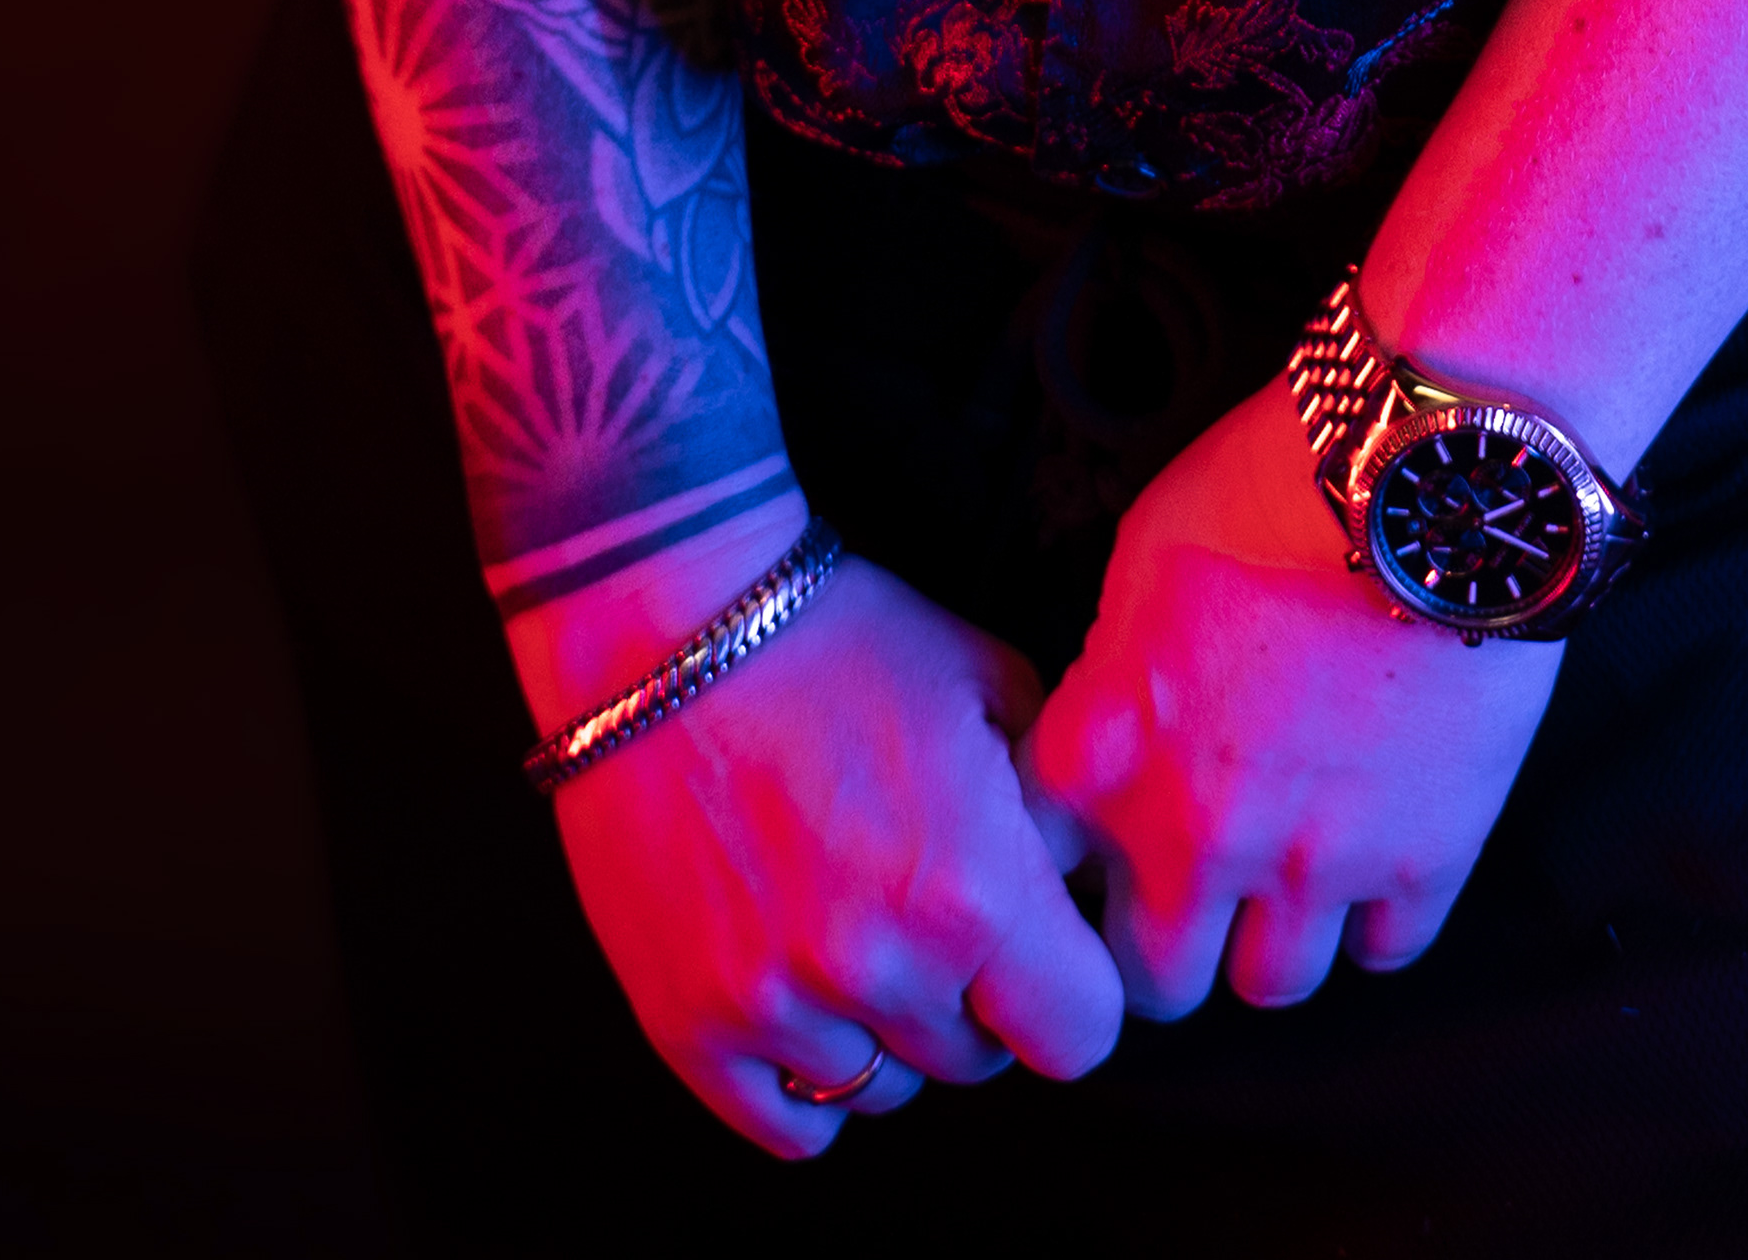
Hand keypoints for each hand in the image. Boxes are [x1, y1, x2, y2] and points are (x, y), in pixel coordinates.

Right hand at [538, 548, 1125, 1156]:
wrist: (664, 625)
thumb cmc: (838, 638)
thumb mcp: (986, 681)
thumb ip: (1050, 802)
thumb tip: (1083, 883)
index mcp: (974, 888)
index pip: (1079, 1034)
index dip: (1067, 988)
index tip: (1039, 948)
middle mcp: (882, 966)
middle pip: (976, 1062)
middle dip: (971, 996)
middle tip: (927, 908)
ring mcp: (779, 1004)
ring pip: (883, 1090)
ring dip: (884, 1029)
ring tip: (850, 926)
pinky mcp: (691, 1026)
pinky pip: (790, 1123)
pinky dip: (805, 1072)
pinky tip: (802, 991)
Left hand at [1022, 377, 1561, 1017]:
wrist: (1426, 474)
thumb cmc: (1279, 485)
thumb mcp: (1143, 555)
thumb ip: (1111, 670)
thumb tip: (1110, 722)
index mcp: (1106, 755)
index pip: (1039, 883)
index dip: (1069, 874)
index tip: (1095, 857)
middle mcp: (1196, 833)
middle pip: (1152, 980)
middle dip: (1165, 940)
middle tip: (1192, 889)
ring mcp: (1313, 860)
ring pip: (1269, 984)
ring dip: (1271, 933)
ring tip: (1287, 869)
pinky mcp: (1422, 860)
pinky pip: (1382, 951)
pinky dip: (1375, 911)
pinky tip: (1372, 846)